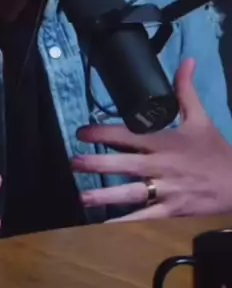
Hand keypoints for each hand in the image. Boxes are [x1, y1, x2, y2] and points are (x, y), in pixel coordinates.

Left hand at [71, 58, 231, 220]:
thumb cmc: (214, 151)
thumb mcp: (202, 118)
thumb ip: (186, 90)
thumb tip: (186, 60)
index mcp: (165, 142)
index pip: (129, 135)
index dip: (104, 133)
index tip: (82, 132)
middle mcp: (161, 166)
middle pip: (125, 165)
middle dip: (97, 165)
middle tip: (73, 163)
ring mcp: (166, 190)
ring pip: (131, 193)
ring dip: (105, 196)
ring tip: (82, 197)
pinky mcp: (171, 210)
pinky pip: (144, 218)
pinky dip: (125, 223)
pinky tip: (105, 227)